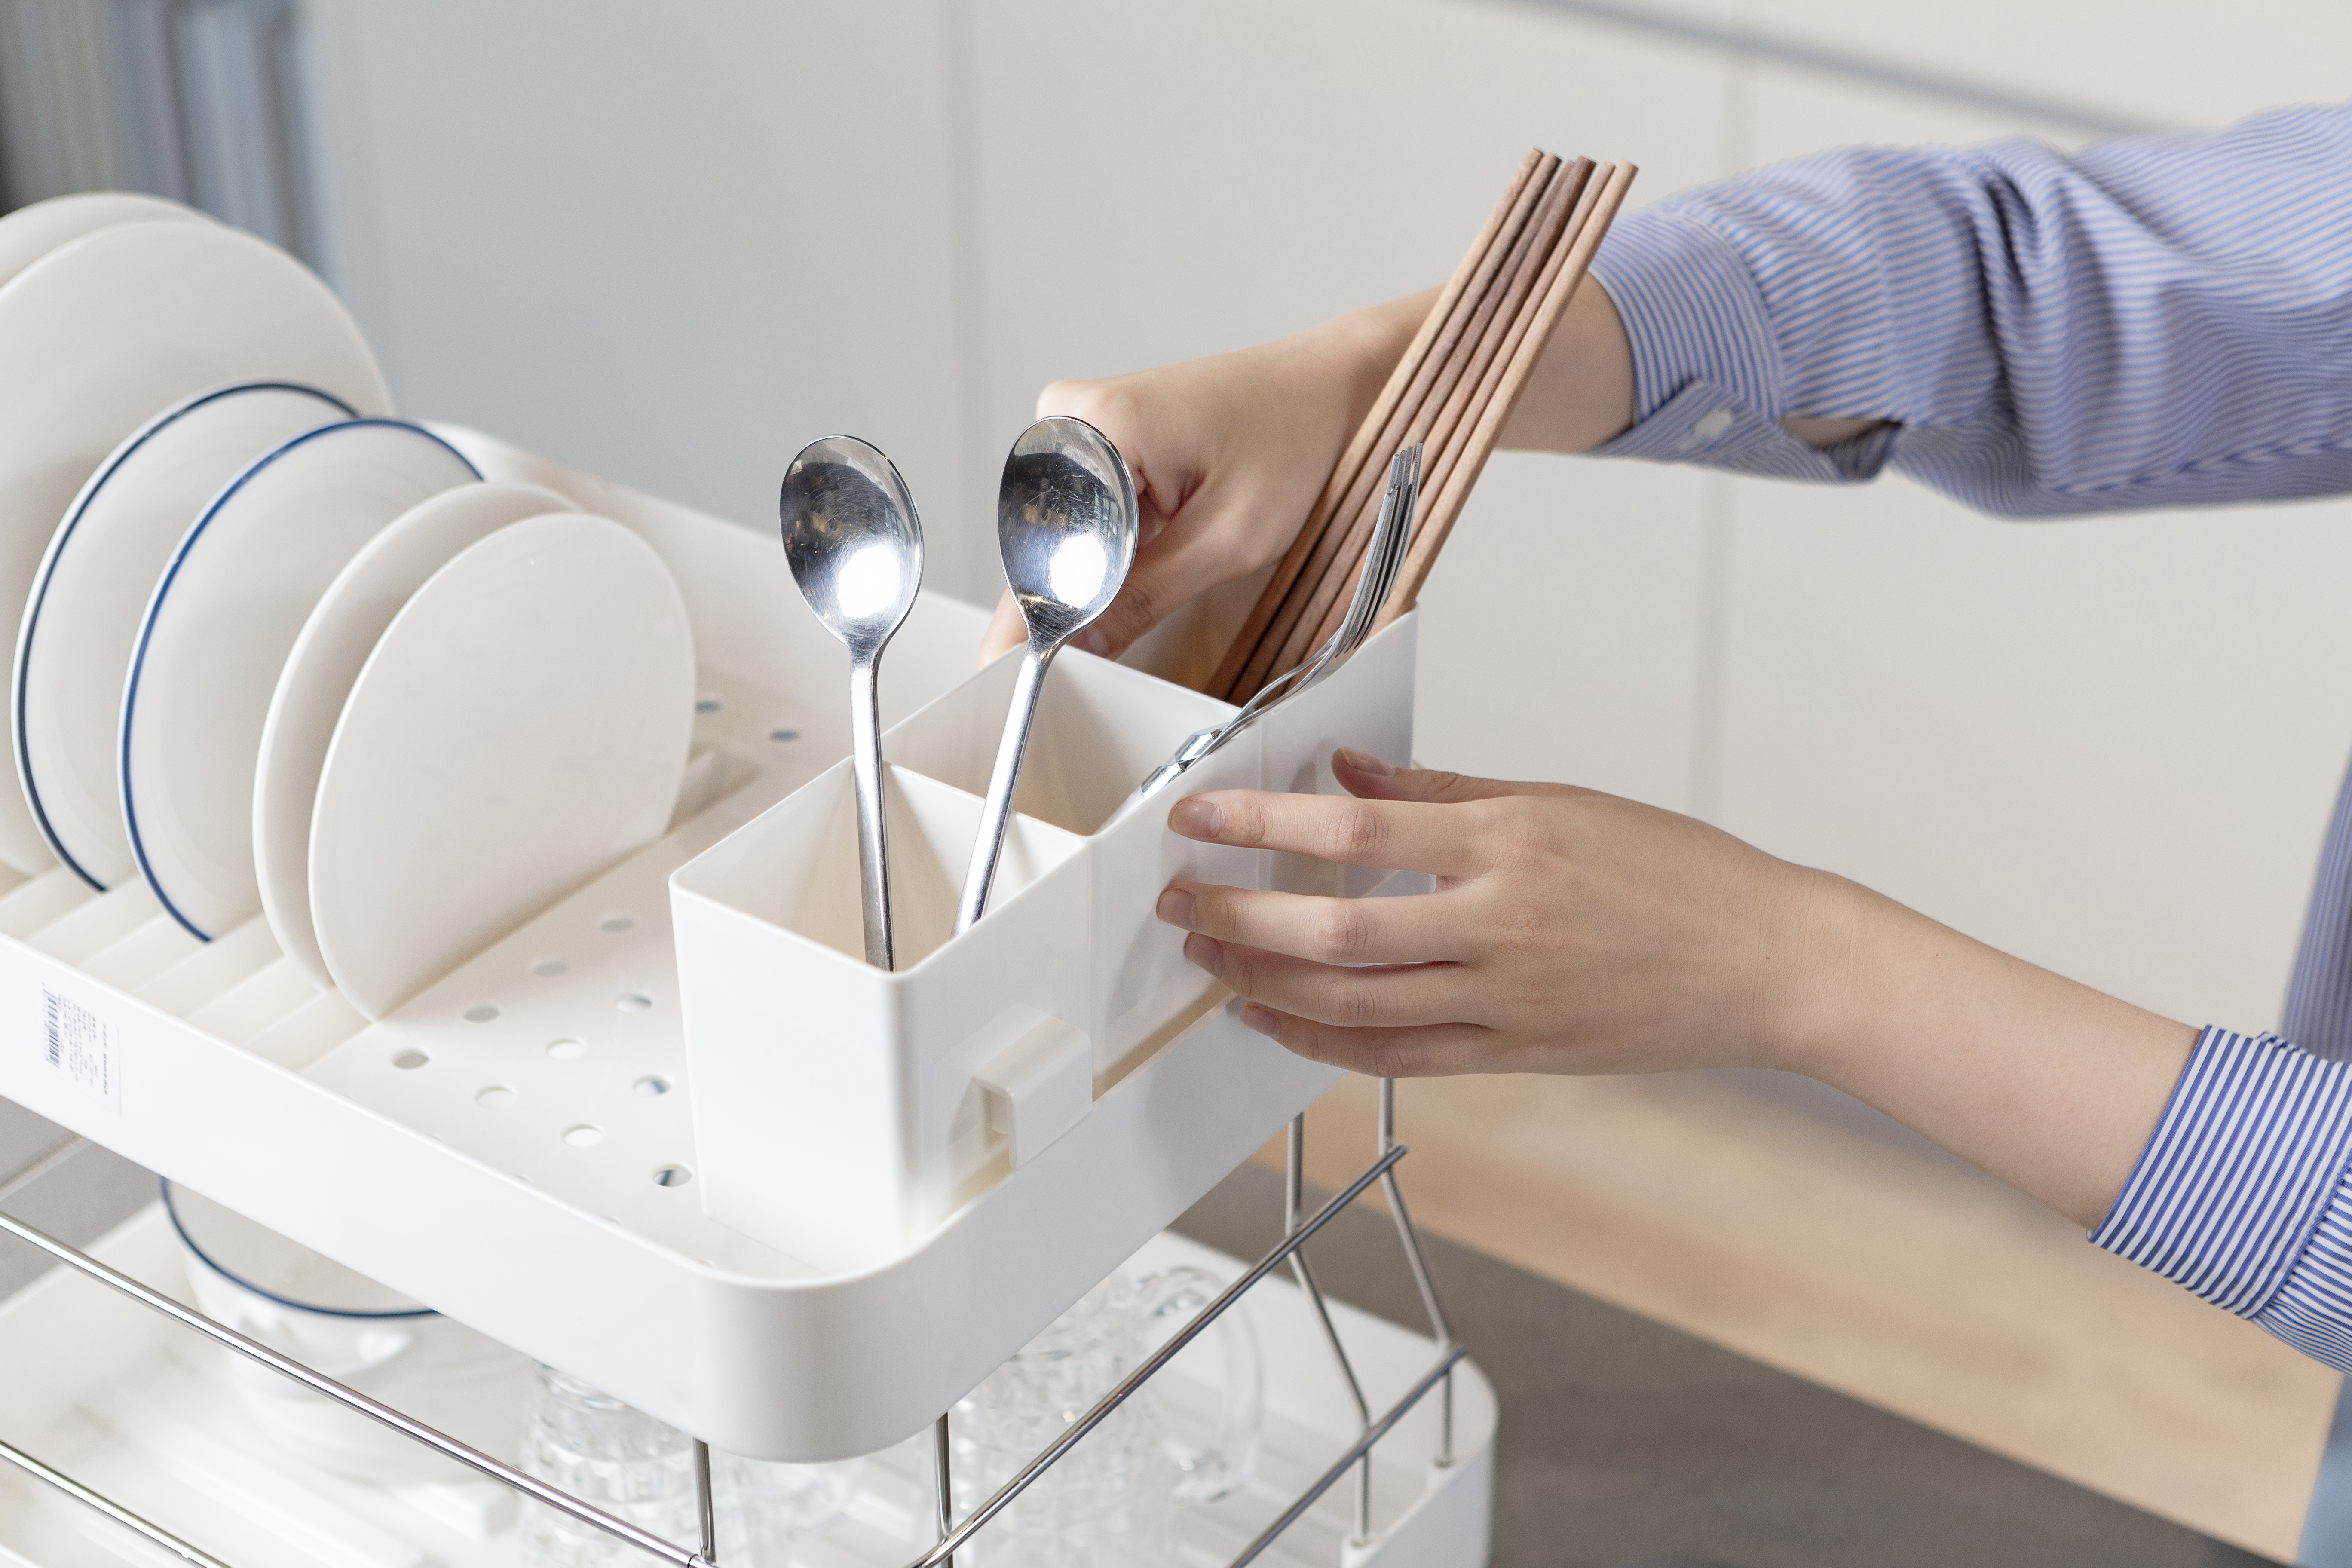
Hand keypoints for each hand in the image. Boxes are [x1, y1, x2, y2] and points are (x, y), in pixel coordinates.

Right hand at [979, 293, 1430, 663]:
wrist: (1333, 387)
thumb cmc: (1297, 439)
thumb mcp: (1229, 539)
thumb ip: (1145, 596)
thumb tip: (1079, 647)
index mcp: (1099, 424)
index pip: (1039, 541)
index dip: (1048, 610)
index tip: (1047, 667)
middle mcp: (1076, 413)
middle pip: (1045, 536)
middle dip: (1080, 588)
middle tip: (1143, 605)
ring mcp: (1090, 420)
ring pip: (1066, 527)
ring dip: (1107, 562)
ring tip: (1176, 555)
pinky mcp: (1109, 434)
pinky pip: (1090, 506)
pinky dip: (1121, 539)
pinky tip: (1166, 541)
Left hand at [1156, 750, 1821, 1077]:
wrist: (1768, 961)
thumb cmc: (1677, 874)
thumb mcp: (1560, 802)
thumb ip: (1444, 793)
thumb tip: (1347, 779)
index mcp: (1510, 843)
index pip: (1354, 831)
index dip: (1262, 826)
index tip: (1201, 818)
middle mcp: (1499, 924)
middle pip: (1334, 930)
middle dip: (1239, 916)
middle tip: (1181, 898)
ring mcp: (1505, 998)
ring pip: (1352, 1004)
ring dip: (1263, 982)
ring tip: (1208, 958)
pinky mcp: (1515, 1052)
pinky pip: (1398, 1055)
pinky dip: (1324, 1043)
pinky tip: (1274, 1022)